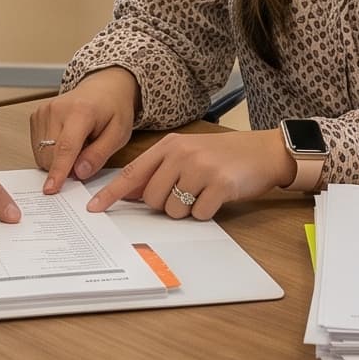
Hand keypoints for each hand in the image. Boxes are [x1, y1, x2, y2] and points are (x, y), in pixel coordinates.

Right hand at [29, 69, 139, 194]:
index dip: (58, 171)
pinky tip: (66, 140)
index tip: (51, 188)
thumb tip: (79, 173)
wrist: (103, 88)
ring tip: (78, 143)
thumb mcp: (118, 134)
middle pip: (51, 154)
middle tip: (86, 154)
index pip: (66, 146)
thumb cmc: (113, 110)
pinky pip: (38, 147)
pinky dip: (52, 151)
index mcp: (81, 111)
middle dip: (66, 166)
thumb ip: (99, 155)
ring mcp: (44, 111)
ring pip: (42, 153)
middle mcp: (57, 108)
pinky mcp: (36, 115)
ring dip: (58, 159)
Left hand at [87, 129, 295, 221]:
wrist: (263, 152)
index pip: (133, 173)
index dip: (111, 193)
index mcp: (170, 146)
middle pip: (153, 198)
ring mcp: (201, 168)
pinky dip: (206, 212)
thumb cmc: (223, 156)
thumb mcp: (188, 153)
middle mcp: (182, 154)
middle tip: (187, 193)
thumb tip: (131, 193)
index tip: (94, 208)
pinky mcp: (219, 185)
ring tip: (204, 192)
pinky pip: (198, 213)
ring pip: (173, 209)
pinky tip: (217, 197)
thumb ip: (160, 170)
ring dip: (187, 210)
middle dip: (166, 204)